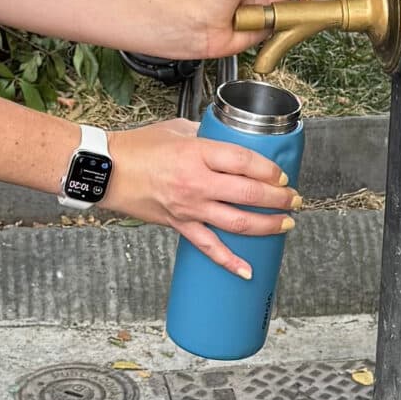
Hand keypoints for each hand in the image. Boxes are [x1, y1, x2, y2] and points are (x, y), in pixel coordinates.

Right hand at [106, 118, 296, 277]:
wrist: (105, 171)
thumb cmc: (136, 148)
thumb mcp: (176, 129)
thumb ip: (205, 134)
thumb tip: (228, 138)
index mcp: (198, 153)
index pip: (245, 161)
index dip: (270, 170)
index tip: (281, 175)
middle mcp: (197, 182)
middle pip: (249, 193)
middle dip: (279, 199)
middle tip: (294, 198)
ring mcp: (189, 207)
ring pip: (238, 222)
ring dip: (267, 225)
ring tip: (286, 223)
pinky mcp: (180, 225)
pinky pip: (209, 248)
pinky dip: (230, 262)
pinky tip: (247, 270)